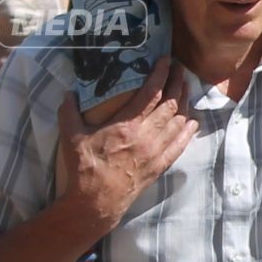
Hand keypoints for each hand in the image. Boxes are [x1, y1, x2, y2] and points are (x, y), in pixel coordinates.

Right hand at [54, 58, 196, 231]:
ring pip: (178, 122)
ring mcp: (155, 152)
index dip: (161, 74)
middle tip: (180, 68)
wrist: (96, 202)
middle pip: (170, 103)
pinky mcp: (159, 166)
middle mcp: (146, 136)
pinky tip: (193, 121)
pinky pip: (180, 145)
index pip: (151, 93)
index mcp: (126, 125)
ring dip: (185, 102)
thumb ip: (68, 111)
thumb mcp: (70, 136)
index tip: (166, 59)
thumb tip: (68, 92)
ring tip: (186, 87)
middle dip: (177, 82)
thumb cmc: (83, 168)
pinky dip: (188, 131)